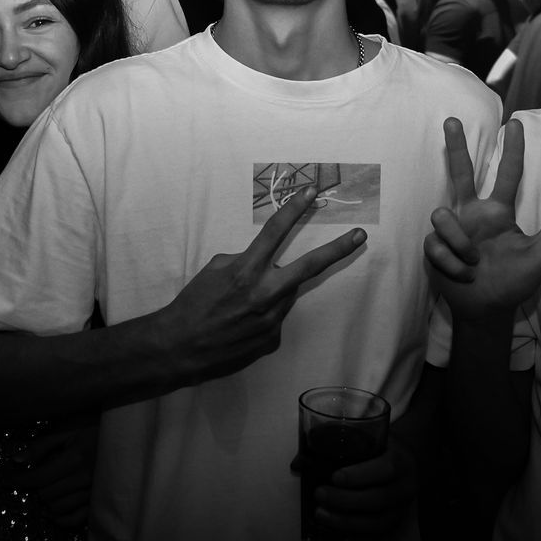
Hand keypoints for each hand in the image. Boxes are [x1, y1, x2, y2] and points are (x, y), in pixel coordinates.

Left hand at [12, 418, 97, 528]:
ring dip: (47, 501)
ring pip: (57, 508)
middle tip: (37, 479)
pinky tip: (54, 512)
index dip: (18, 480)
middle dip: (36, 488)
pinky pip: (74, 519)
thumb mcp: (69, 432)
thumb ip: (42, 446)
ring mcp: (92, 493)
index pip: (38, 477)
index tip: (5, 481)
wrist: (126, 440)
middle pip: (46, 494)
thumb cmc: (94, 432)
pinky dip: (60, 519)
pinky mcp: (98, 502)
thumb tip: (16, 460)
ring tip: (48, 490)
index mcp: (74, 458)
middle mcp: (83, 478)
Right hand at [148, 186, 365, 385]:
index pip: (275, 232)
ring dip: (274, 291)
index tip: (311, 192)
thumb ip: (244, 262)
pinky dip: (263, 316)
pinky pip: (275, 319)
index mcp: (246, 270)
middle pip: (310, 267)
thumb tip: (263, 265)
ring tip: (243, 304)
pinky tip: (241, 325)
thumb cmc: (193, 304)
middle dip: (338, 249)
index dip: (294, 209)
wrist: (180, 348)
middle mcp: (265, 294)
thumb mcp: (215, 270)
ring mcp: (272, 320)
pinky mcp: (272, 340)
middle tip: (360, 235)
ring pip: (286, 295)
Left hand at [305, 436, 417, 540]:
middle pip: (379, 500)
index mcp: (401, 460)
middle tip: (319, 496)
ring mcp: (403, 510)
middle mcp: (406, 486)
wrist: (403, 461)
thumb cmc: (378, 448)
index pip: (386, 470)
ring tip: (322, 516)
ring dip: (348, 523)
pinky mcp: (399, 526)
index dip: (360, 476)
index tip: (334, 478)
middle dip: (345, 501)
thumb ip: (335, 444)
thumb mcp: (365, 437)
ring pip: (380, 524)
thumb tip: (298, 463)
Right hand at [424, 117, 540, 323]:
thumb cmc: (515, 281)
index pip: (507, 175)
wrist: (486, 311)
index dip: (512, 150)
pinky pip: (436, 243)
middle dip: (457, 146)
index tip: (514, 123)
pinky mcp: (434, 246)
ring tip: (473, 263)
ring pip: (441, 214)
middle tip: (451, 119)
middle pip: (461, 173)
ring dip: (459, 242)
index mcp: (498, 213)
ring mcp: (452, 230)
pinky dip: (451, 261)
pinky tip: (461, 274)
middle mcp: (473, 214)